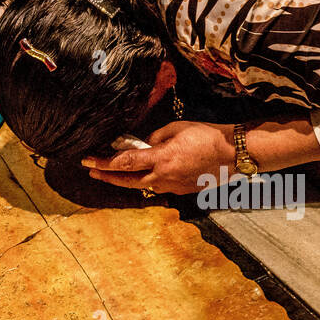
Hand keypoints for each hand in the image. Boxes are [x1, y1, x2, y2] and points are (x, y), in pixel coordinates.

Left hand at [82, 121, 235, 194]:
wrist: (232, 154)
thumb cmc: (207, 136)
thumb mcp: (177, 128)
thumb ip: (156, 137)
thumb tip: (146, 144)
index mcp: (161, 158)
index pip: (124, 163)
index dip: (102, 163)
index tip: (87, 161)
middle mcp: (163, 177)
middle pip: (127, 180)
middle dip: (107, 176)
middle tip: (92, 172)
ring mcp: (172, 187)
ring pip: (143, 185)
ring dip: (128, 179)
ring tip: (116, 173)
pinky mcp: (181, 191)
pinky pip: (159, 186)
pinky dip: (149, 180)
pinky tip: (148, 174)